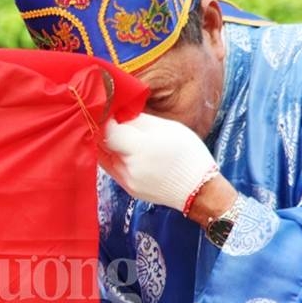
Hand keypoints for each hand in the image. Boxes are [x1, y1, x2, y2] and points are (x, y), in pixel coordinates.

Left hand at [101, 113, 217, 212]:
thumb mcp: (167, 128)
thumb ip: (139, 120)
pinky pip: (113, 169)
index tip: (111, 113)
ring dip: (109, 146)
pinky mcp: (128, 189)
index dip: (106, 120)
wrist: (198, 189)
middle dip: (106, 131)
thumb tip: (120, 115)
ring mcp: (127, 181)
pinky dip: (115, 158)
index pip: (108, 131)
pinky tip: (129, 153)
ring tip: (124, 138)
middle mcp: (129, 167)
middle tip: (116, 122)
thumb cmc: (188, 154)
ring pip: (105, 158)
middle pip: (103, 144)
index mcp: (139, 148)